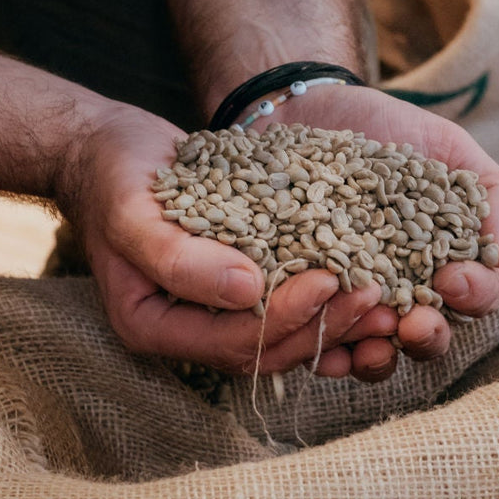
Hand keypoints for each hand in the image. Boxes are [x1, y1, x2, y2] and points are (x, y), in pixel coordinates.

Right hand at [56, 102, 401, 376]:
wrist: (112, 149)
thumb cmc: (114, 175)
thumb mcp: (133, 211)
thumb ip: (178, 258)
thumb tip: (247, 291)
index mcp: (154, 326)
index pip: (233, 342)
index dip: (286, 318)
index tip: (329, 280)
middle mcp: (188, 330)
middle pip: (269, 349)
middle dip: (324, 326)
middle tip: (376, 296)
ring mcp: (215, 311)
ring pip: (286, 333)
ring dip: (336, 319)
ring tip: (386, 296)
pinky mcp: (241, 283)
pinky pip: (288, 300)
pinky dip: (326, 295)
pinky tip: (367, 274)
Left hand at [271, 83, 498, 380]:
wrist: (309, 108)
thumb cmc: (388, 127)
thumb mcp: (449, 147)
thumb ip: (491, 195)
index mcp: (445, 261)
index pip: (475, 297)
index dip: (473, 295)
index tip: (453, 277)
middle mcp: (404, 289)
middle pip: (428, 337)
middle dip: (427, 337)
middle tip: (413, 324)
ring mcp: (353, 299)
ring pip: (374, 352)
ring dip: (376, 358)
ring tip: (369, 345)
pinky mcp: (305, 299)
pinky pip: (314, 342)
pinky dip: (320, 352)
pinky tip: (320, 350)